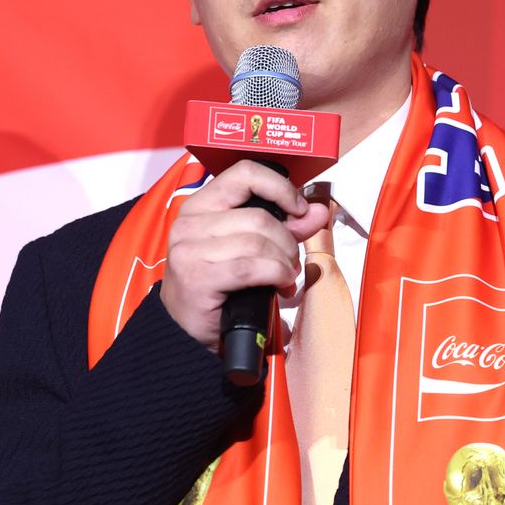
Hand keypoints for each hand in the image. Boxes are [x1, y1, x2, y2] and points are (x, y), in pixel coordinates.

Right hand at [160, 160, 327, 351]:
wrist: (187, 331)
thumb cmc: (218, 286)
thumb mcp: (251, 249)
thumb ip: (284, 227)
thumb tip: (317, 211)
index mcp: (201, 205)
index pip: (245, 173)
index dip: (280, 188)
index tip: (298, 208)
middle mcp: (190, 221)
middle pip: (259, 215)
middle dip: (287, 240)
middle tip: (290, 260)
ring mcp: (189, 248)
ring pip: (258, 241)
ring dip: (283, 261)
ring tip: (284, 275)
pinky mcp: (197, 276)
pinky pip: (252, 267)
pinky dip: (276, 275)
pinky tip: (279, 285)